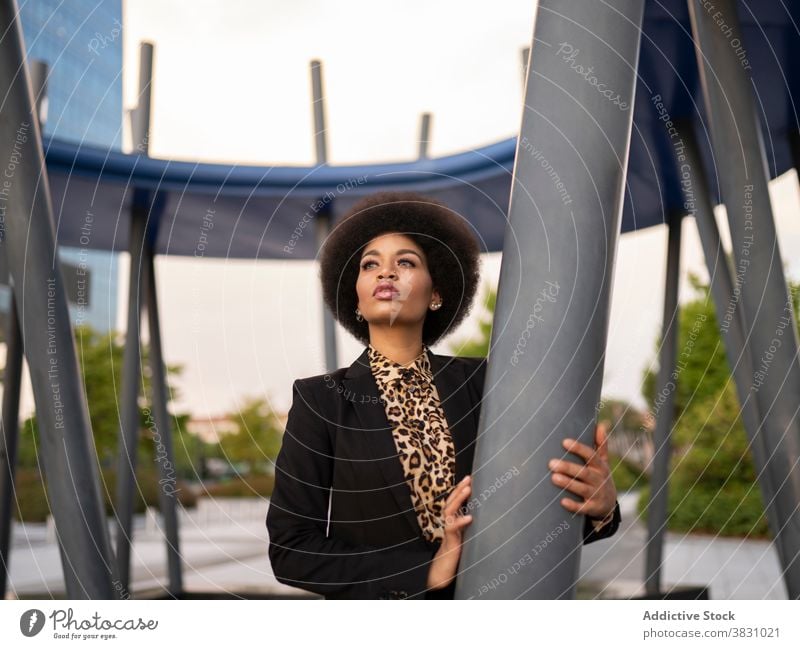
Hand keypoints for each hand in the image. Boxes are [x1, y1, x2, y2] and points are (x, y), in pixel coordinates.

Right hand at [426, 475, 472, 589]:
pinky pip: (452, 529)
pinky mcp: (450, 542)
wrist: (445, 573)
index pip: (455, 502)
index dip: (460, 490)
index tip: (470, 478)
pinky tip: (469, 517)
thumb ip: (472, 528)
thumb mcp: (468, 538)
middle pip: (451, 502)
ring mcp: (448, 532)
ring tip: (467, 490)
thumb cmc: (458, 554)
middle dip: (459, 489)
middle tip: (468, 478)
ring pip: (449, 511)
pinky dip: (460, 522)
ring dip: (458, 500)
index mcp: (454, 522)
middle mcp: (449, 524)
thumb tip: (489, 518)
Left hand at [548, 422, 616, 518]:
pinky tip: (562, 501)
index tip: (564, 441)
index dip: (578, 448)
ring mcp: (596, 494)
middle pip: (584, 472)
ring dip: (568, 483)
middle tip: (551, 463)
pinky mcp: (593, 508)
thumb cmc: (599, 477)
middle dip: (568, 467)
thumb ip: (601, 444)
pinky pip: (583, 508)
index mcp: (600, 466)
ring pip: (582, 489)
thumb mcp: (603, 461)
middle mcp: (599, 479)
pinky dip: (574, 506)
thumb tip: (601, 424)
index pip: (590, 455)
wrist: (608, 505)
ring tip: (553, 478)